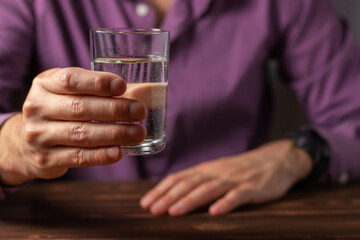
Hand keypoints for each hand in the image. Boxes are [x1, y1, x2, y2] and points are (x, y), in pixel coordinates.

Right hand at [0, 68, 146, 185]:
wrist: (24, 143)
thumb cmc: (60, 110)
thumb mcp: (72, 92)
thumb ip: (106, 90)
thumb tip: (154, 91)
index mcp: (45, 84)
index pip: (71, 80)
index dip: (97, 83)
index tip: (122, 86)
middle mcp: (38, 107)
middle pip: (80, 107)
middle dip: (115, 110)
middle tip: (140, 112)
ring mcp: (38, 135)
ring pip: (81, 134)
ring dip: (114, 134)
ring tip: (138, 133)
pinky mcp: (45, 159)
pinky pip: (77, 157)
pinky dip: (100, 155)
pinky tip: (119, 153)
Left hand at [140, 139, 312, 215]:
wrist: (275, 159)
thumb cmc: (242, 169)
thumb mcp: (218, 171)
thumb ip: (199, 180)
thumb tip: (173, 193)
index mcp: (207, 169)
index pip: (179, 178)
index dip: (161, 190)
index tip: (146, 203)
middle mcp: (217, 172)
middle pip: (189, 184)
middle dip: (169, 197)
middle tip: (153, 210)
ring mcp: (235, 179)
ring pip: (209, 189)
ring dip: (190, 200)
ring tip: (174, 212)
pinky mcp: (253, 187)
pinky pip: (238, 196)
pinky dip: (226, 203)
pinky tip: (215, 212)